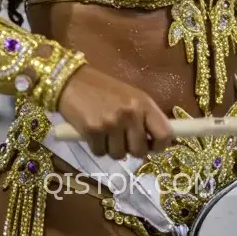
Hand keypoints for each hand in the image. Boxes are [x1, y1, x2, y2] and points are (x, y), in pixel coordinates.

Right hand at [57, 66, 172, 158]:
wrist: (72, 81)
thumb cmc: (103, 89)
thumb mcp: (130, 96)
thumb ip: (144, 116)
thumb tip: (155, 142)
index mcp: (143, 103)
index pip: (164, 134)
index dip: (160, 146)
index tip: (152, 146)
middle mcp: (130, 113)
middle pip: (140, 150)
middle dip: (132, 149)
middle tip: (123, 139)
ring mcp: (111, 123)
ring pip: (119, 155)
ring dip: (113, 148)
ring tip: (106, 132)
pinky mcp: (92, 131)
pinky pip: (100, 153)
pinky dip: (97, 147)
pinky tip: (94, 132)